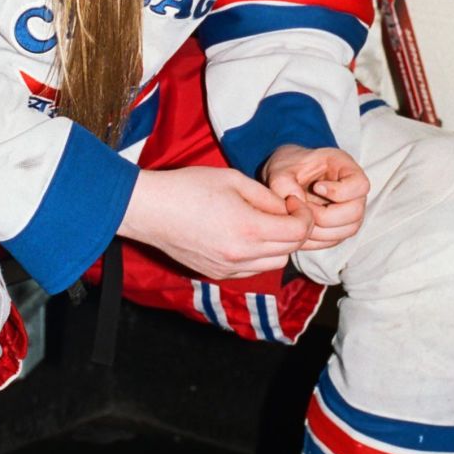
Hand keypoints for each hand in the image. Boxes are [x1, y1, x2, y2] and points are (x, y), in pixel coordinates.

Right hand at [118, 164, 318, 279]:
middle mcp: (242, 255)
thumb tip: (286, 209)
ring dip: (278, 244)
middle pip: (290, 250)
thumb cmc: (188, 187)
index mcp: (249, 229)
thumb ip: (266, 196)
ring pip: (274, 263)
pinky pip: (252, 269)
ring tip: (263, 222)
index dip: (303, 215)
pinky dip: (258, 255)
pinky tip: (244, 235)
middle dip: (294, 229)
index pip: (298, 232)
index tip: (293, 202)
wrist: (150, 210)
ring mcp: (229, 268)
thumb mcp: (233, 180)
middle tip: (283, 210)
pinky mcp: (217, 273)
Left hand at [261, 143, 368, 249]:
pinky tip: (297, 230)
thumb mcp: (281, 168)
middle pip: (355, 213)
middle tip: (303, 208)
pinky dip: (314, 240)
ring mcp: (349, 213)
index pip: (360, 185)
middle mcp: (353, 193)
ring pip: (346, 231)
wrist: (286, 178)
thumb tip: (296, 202)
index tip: (316, 186)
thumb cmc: (288, 168)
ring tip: (298, 218)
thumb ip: (283, 182)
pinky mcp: (339, 229)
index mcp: (345, 168)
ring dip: (319, 230)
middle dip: (325, 216)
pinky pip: (333, 241)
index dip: (339, 191)